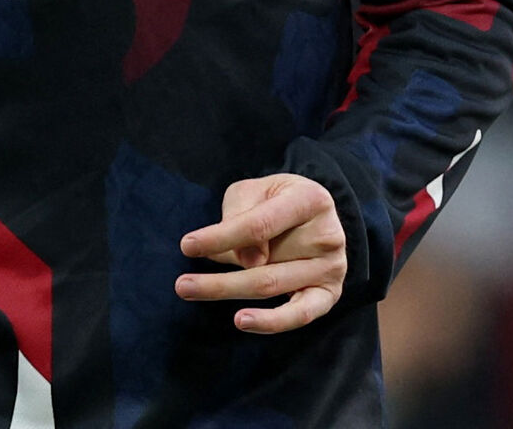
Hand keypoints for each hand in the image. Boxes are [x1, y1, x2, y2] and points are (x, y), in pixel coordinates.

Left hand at [175, 173, 346, 333]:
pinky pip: (300, 315)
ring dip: (228, 291)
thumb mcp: (255, 191)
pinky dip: (271, 322)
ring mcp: (331, 267)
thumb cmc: (275, 200)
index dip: (222, 237)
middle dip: (219, 278)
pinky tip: (241, 320)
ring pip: (272, 286)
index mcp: (311, 199)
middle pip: (264, 263)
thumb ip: (244, 216)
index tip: (187, 246)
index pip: (260, 224)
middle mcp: (328, 235)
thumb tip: (249, 262)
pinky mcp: (329, 294)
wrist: (311, 214)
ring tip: (191, 291)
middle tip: (181, 284)